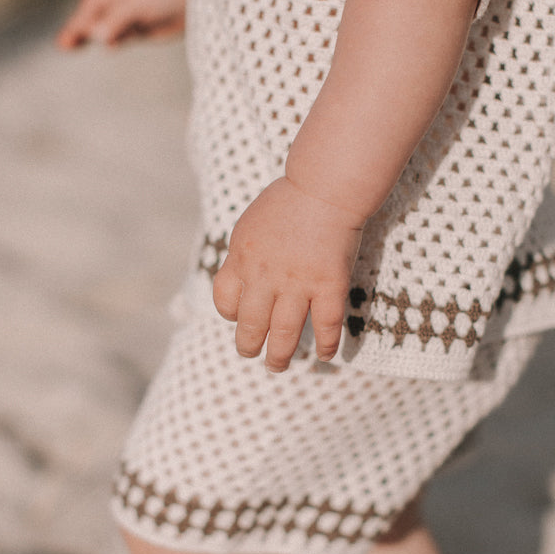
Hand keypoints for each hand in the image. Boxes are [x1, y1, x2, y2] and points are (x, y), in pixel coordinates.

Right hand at [57, 0, 187, 48]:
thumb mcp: (137, 4)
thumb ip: (116, 20)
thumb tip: (96, 36)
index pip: (89, 7)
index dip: (77, 23)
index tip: (65, 40)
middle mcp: (119, 1)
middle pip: (93, 17)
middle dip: (79, 31)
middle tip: (63, 46)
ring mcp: (130, 15)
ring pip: (105, 29)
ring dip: (93, 37)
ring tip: (73, 46)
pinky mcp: (143, 28)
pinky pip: (121, 36)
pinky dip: (113, 41)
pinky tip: (108, 46)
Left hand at [213, 177, 364, 371]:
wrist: (325, 187)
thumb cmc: (290, 200)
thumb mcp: (251, 224)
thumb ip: (245, 252)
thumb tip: (241, 275)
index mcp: (242, 258)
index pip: (225, 300)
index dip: (230, 314)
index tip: (239, 317)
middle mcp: (265, 276)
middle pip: (251, 324)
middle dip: (248, 345)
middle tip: (251, 354)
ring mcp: (298, 284)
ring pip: (285, 333)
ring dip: (279, 356)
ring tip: (277, 366)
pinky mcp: (329, 286)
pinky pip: (326, 325)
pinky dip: (325, 345)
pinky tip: (325, 356)